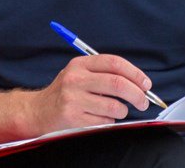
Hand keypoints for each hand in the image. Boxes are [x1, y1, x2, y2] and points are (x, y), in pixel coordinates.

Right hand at [26, 55, 152, 134]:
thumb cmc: (65, 92)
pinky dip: (109, 121)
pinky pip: (104, 121)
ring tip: (117, 110)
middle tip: (143, 102)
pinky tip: (100, 117)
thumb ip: (105, 73)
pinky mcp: (72, 117)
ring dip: (122, 110)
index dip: (135, 73)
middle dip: (138, 94)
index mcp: (80, 64)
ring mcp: (73, 98)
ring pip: (114, 106)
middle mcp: (76, 78)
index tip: (146, 84)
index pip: (115, 63)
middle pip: (118, 84)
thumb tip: (139, 82)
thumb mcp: (79, 73)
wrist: (38, 111)